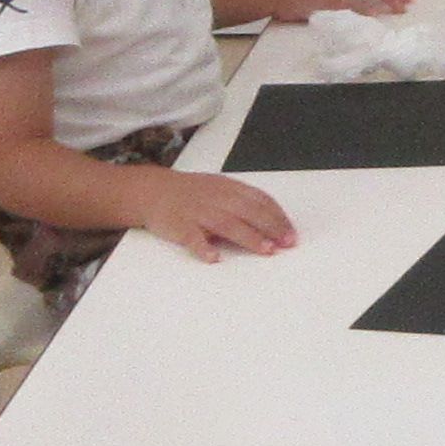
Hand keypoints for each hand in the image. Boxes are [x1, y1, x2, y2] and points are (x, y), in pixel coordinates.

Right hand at [131, 168, 297, 261]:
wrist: (153, 190)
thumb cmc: (192, 193)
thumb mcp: (219, 188)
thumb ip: (243, 202)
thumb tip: (272, 221)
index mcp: (228, 188)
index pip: (259, 200)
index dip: (278, 216)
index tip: (291, 232)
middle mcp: (216, 198)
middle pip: (248, 211)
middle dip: (271, 227)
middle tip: (287, 243)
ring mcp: (198, 211)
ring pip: (226, 224)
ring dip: (248, 237)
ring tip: (266, 249)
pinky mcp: (179, 225)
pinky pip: (192, 237)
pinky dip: (203, 247)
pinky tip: (214, 257)